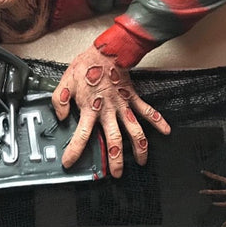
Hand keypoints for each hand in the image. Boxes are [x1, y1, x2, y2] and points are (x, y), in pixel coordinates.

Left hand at [51, 45, 170, 176]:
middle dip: (115, 160)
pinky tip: (166, 131)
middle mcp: (108, 111)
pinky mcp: (132, 98)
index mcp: (90, 109)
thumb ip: (59, 102)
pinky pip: (148, 111)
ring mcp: (123, 106)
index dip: (75, 151)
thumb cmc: (86, 66)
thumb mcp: (65, 82)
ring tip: (142, 162)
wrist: (106, 51)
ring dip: (140, 148)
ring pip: (135, 131)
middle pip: (114, 141)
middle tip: (115, 174)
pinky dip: (158, 121)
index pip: (81, 135)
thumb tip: (60, 118)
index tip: (70, 163)